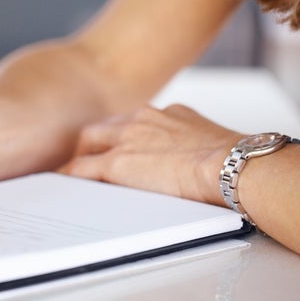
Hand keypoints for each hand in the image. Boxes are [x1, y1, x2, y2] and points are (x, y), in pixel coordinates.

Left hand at [61, 104, 242, 204]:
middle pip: (105, 127)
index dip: (120, 137)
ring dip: (80, 157)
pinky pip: (82, 168)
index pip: (133, 123)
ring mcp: (128, 138)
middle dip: (93, 143)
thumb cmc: (234, 162)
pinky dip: (71, 176)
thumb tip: (198, 164)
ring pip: (88, 143)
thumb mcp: (212, 144)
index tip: (118, 147)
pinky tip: (65, 186)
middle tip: (86, 158)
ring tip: (71, 174)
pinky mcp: (117, 162)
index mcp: (167, 114)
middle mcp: (144, 118)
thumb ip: (194, 147)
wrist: (232, 165)